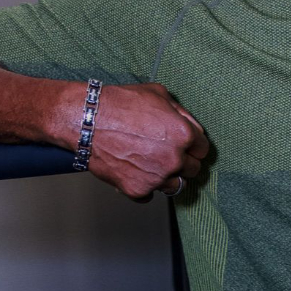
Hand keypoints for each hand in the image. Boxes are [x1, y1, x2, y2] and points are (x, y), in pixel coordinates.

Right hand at [83, 83, 209, 200]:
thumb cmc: (119, 104)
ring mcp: (156, 177)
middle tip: (165, 153)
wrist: (87, 120)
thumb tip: (190, 125)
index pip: (203, 150)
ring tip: (151, 164)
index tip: (186, 147)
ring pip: (175, 186)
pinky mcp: (138, 190)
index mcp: (183, 135)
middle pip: (192, 169)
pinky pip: (150, 195)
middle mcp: (173, 159)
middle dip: (183, 162)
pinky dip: (144, 186)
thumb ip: (181, 113)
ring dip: (167, 177)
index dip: (194, 146)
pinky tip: (135, 171)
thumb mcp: (158, 94)